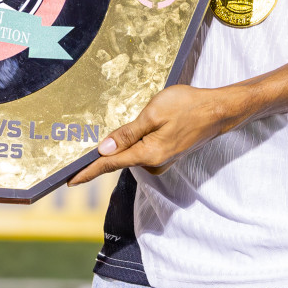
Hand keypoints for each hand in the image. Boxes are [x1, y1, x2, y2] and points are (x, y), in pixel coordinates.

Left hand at [66, 84, 243, 184]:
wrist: (218, 111)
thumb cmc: (187, 107)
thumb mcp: (152, 114)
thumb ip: (127, 133)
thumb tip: (104, 150)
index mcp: (148, 154)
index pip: (110, 164)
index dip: (88, 171)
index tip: (69, 181)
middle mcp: (154, 163)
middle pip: (119, 159)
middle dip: (104, 152)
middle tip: (86, 144)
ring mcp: (162, 160)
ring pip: (132, 152)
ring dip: (124, 142)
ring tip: (130, 122)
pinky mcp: (166, 154)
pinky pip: (143, 149)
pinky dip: (136, 141)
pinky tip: (143, 125)